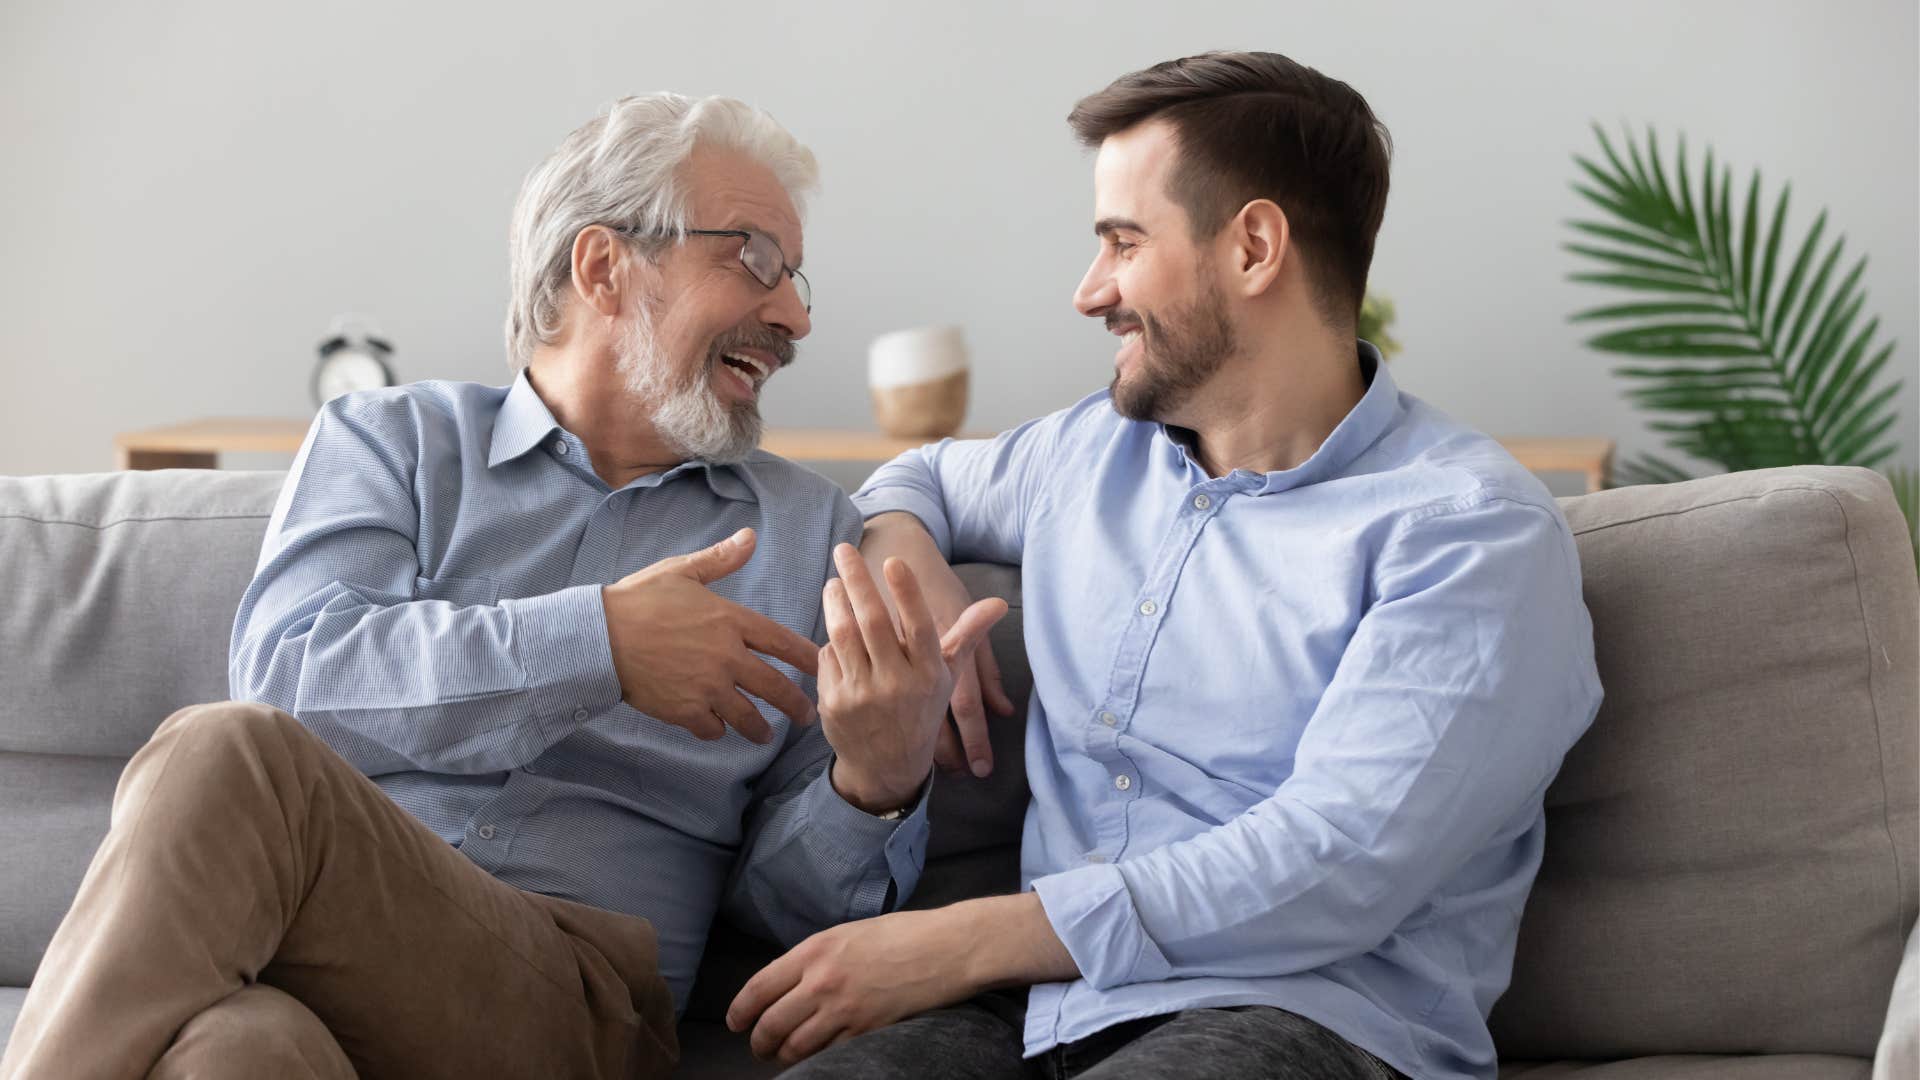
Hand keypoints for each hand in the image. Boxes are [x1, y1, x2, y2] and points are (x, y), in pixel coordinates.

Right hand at [602, 528, 819, 743]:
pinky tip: (719, 729)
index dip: (808, 658)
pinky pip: (713, 729)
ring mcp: (707, 687)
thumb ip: (721, 559)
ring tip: (767, 735)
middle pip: (775, 688)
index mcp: (730, 621)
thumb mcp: (682, 572)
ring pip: (748, 716)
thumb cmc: (639, 599)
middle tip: (808, 716)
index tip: (823, 667)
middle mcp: (727, 657)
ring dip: (761, 729)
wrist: (599, 636)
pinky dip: (718, 731)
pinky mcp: (685, 710)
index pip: (783, 642)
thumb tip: (750, 536)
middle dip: (796, 705)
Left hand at [724, 908, 972, 1064]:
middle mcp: (822, 982)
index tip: (735, 1022)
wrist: (945, 948)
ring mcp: (844, 1010)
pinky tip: (817, 1055)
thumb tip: (789, 983)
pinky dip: (817, 1059)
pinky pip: (829, 1054)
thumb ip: (815, 958)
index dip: (740, 1011)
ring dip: (784, 1055)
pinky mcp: (867, 1031)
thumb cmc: (900, 934)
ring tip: (784, 1054)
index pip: (759, 988)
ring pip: (796, 1046)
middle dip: (759, 1042)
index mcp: (814, 951)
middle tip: (759, 1046)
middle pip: (771, 1024)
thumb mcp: (847, 933)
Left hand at [820, 544, 1005, 811]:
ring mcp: (864, 695)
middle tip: (845, 550)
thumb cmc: (921, 710)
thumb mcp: (946, 677)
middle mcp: (897, 684)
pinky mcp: (836, 703)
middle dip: (858, 581)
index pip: (918, 627)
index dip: (906, 594)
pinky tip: (832, 626)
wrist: (889, 767)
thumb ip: (966, 636)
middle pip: (873, 623)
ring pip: (844, 636)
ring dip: (835, 603)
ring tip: (833, 581)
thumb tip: (998, 604)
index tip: (893, 561)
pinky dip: (830, 640)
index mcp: (928, 674)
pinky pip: (828, 658)